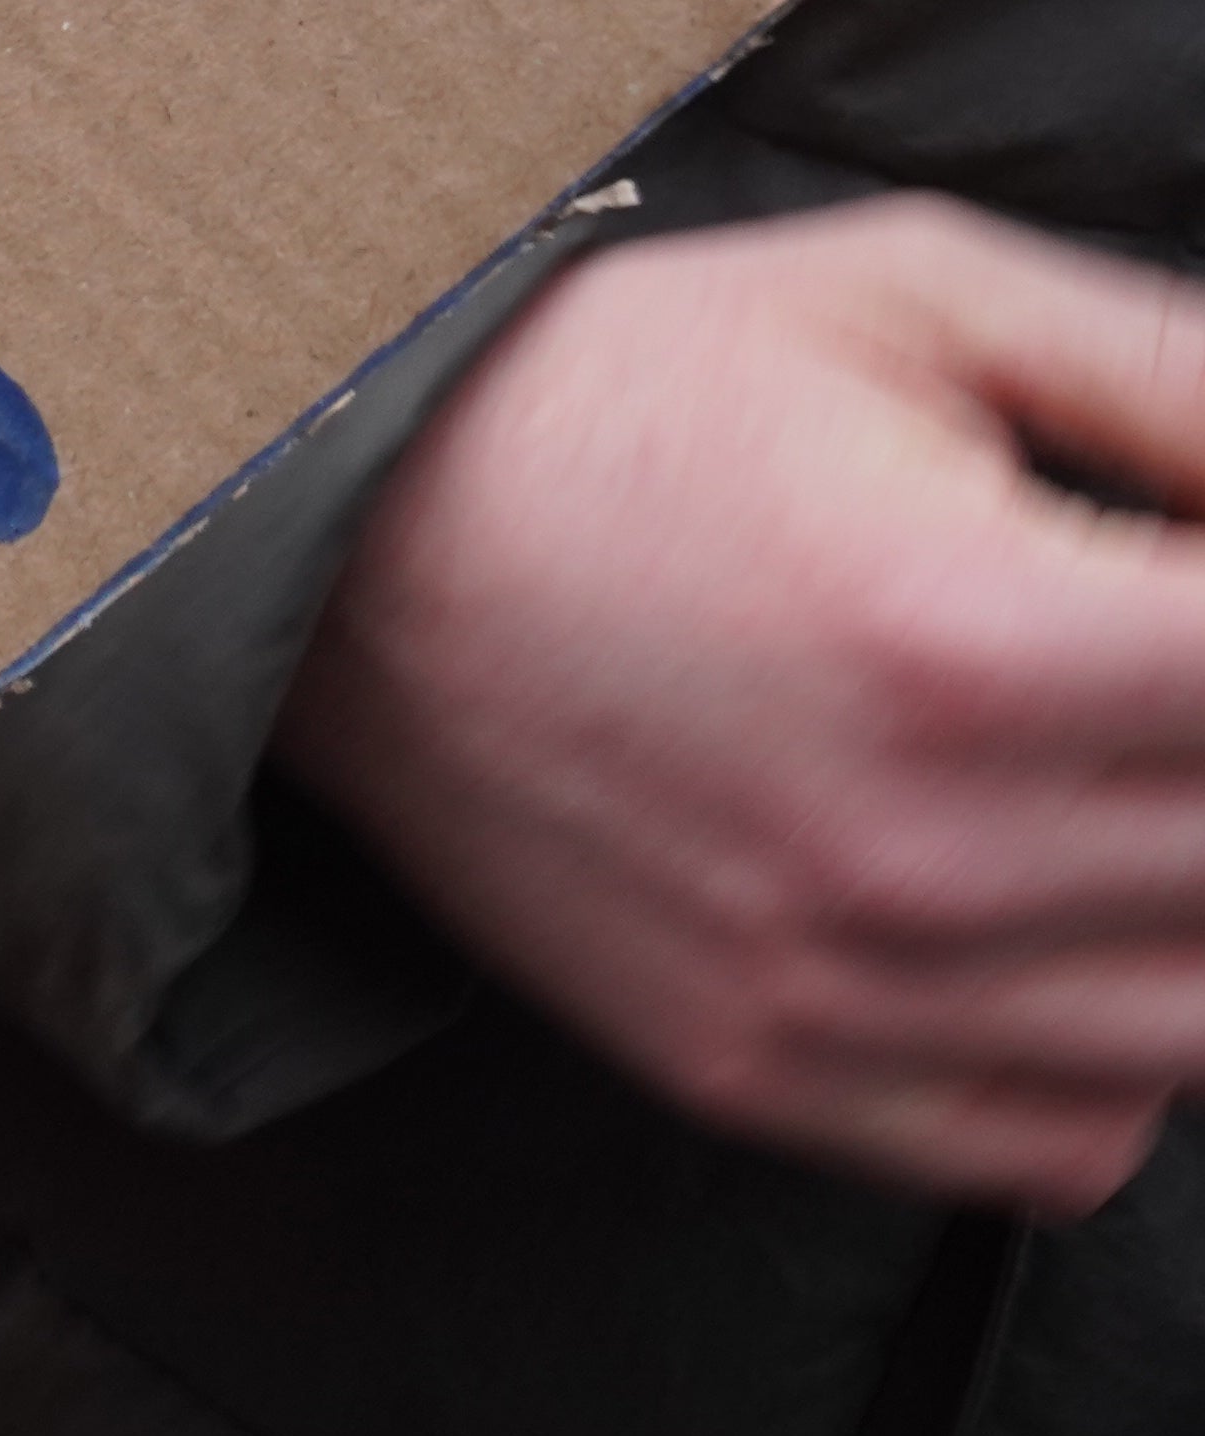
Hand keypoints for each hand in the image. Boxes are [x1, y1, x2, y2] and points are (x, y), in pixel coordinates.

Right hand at [279, 197, 1204, 1211]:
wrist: (318, 534)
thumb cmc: (618, 391)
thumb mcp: (913, 291)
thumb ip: (1179, 380)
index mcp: (980, 631)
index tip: (1183, 581)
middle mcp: (919, 846)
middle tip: (1140, 672)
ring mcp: (832, 982)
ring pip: (1204, 1026)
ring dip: (1195, 898)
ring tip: (1119, 779)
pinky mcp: (751, 1063)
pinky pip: (1071, 1144)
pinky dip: (1116, 1056)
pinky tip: (1052, 915)